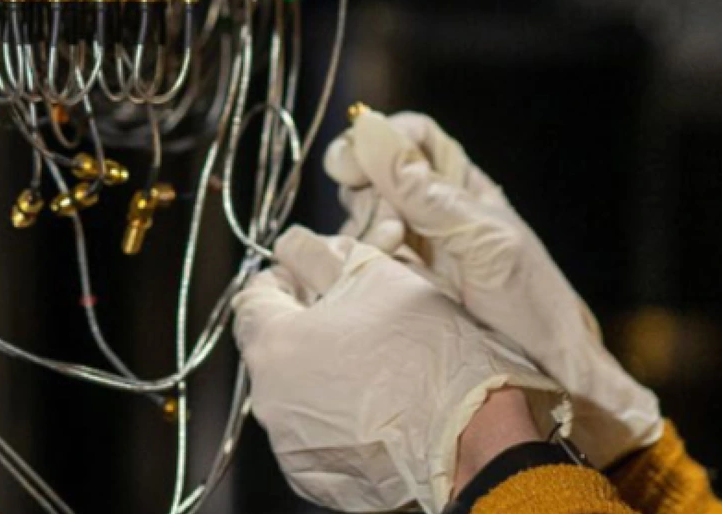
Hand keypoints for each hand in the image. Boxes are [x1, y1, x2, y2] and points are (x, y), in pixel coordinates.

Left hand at [233, 226, 568, 512]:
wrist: (468, 435)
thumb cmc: (425, 355)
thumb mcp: (374, 276)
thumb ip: (319, 255)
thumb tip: (293, 244)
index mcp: (275, 345)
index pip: (253, 295)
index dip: (284, 277)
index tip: (311, 275)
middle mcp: (270, 400)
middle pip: (272, 343)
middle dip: (305, 323)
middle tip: (353, 314)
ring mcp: (290, 444)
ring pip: (293, 388)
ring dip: (320, 368)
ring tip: (373, 359)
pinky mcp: (316, 475)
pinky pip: (313, 430)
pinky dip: (334, 411)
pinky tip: (376, 398)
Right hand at [324, 109, 663, 466]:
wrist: (542, 373)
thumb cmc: (530, 302)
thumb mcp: (482, 241)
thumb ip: (427, 192)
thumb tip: (372, 131)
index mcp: (462, 186)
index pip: (412, 136)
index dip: (378, 139)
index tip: (352, 164)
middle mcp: (432, 209)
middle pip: (375, 172)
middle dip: (369, 192)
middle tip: (389, 228)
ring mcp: (412, 247)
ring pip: (362, 215)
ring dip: (366, 230)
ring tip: (395, 256)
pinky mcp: (395, 283)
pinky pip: (359, 258)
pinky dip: (359, 261)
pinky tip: (382, 277)